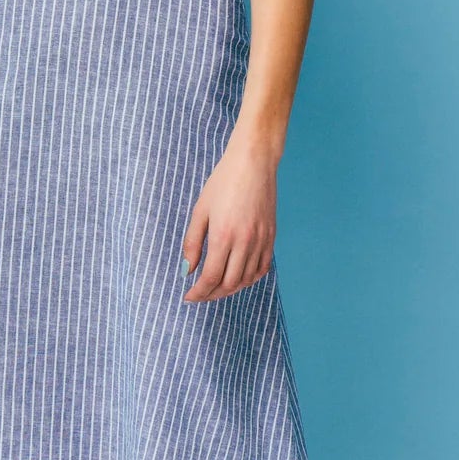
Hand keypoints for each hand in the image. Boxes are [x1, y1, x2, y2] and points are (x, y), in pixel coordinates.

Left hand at [180, 134, 277, 301]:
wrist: (253, 162)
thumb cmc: (223, 182)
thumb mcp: (200, 210)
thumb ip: (192, 243)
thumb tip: (187, 270)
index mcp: (224, 235)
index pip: (211, 277)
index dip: (198, 292)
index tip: (188, 297)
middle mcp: (245, 242)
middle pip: (229, 283)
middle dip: (212, 294)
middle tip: (200, 295)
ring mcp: (261, 240)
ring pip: (246, 279)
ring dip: (230, 289)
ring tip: (216, 288)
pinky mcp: (271, 237)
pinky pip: (262, 268)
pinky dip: (249, 279)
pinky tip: (238, 278)